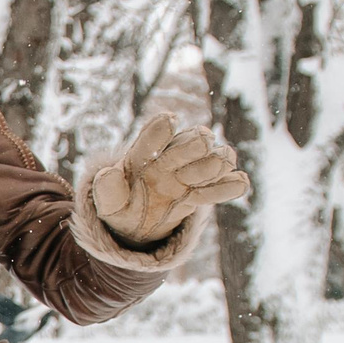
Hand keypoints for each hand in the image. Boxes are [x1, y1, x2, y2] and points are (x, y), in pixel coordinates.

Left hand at [93, 114, 251, 242]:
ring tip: (214, 170)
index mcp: (141, 156)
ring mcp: (190, 173)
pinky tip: (238, 182)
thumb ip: (106, 190)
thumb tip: (107, 175)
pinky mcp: (203, 191)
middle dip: (195, 143)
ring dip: (215, 163)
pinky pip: (223, 186)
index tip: (170, 119)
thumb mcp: (107, 203)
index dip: (159, 130)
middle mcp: (170, 159)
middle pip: (189, 143)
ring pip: (212, 159)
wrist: (137, 223)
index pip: (150, 139)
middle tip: (203, 141)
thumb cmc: (121, 205)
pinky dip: (230, 186)